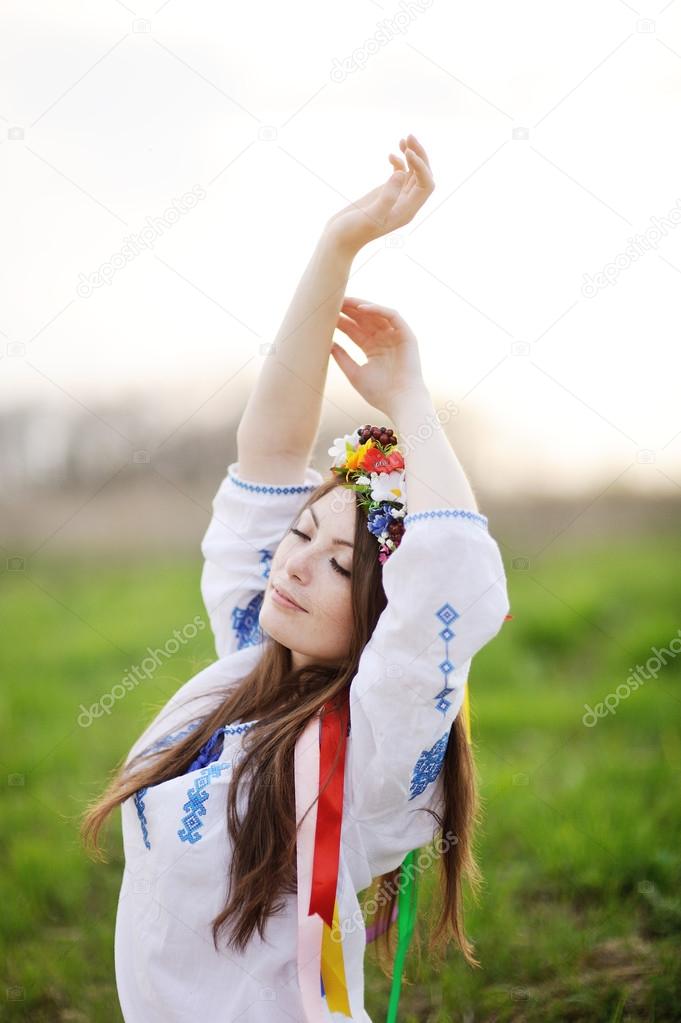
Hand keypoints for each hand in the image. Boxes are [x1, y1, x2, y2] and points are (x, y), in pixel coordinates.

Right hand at [324, 134, 434, 253]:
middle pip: (423, 176)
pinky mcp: (386, 193)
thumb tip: (402, 173)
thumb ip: (387, 196)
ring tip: (403, 138)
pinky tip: (390, 155)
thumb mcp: (370, 215)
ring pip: (413, 173)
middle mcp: (406, 204)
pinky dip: (399, 162)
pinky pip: (400, 174)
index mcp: (407, 211)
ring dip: (411, 155)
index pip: (426, 185)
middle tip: (408, 137)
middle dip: (420, 155)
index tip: (407, 153)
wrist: (339, 239)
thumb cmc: (352, 231)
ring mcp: (396, 198)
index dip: (421, 167)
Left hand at [330, 297, 427, 415]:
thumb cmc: (379, 393)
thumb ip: (342, 358)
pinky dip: (378, 309)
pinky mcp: (406, 335)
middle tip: (331, 301)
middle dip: (349, 309)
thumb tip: (327, 344)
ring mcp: (395, 336)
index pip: (354, 330)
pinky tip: (361, 309)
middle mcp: (384, 340)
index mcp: (372, 349)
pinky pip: (392, 315)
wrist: (401, 402)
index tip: (324, 315)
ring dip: (360, 306)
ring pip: (377, 314)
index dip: (341, 321)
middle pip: (364, 319)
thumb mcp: (355, 373)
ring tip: (343, 300)